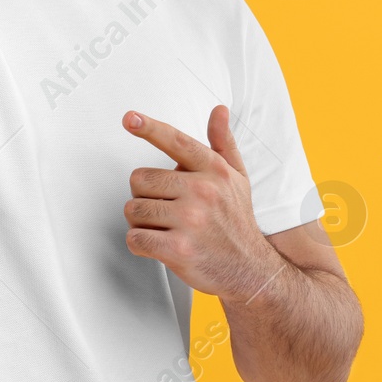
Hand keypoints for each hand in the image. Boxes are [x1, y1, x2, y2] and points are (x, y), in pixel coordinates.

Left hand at [121, 105, 281, 300]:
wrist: (252, 271)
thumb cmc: (236, 221)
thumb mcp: (237, 179)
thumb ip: (223, 144)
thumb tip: (219, 110)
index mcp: (214, 171)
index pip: (176, 141)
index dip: (149, 128)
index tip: (129, 118)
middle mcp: (203, 191)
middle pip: (138, 180)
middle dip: (144, 196)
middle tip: (167, 210)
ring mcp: (191, 221)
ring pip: (132, 210)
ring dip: (141, 222)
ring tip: (166, 229)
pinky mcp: (178, 249)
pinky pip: (134, 238)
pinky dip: (139, 244)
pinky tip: (159, 245)